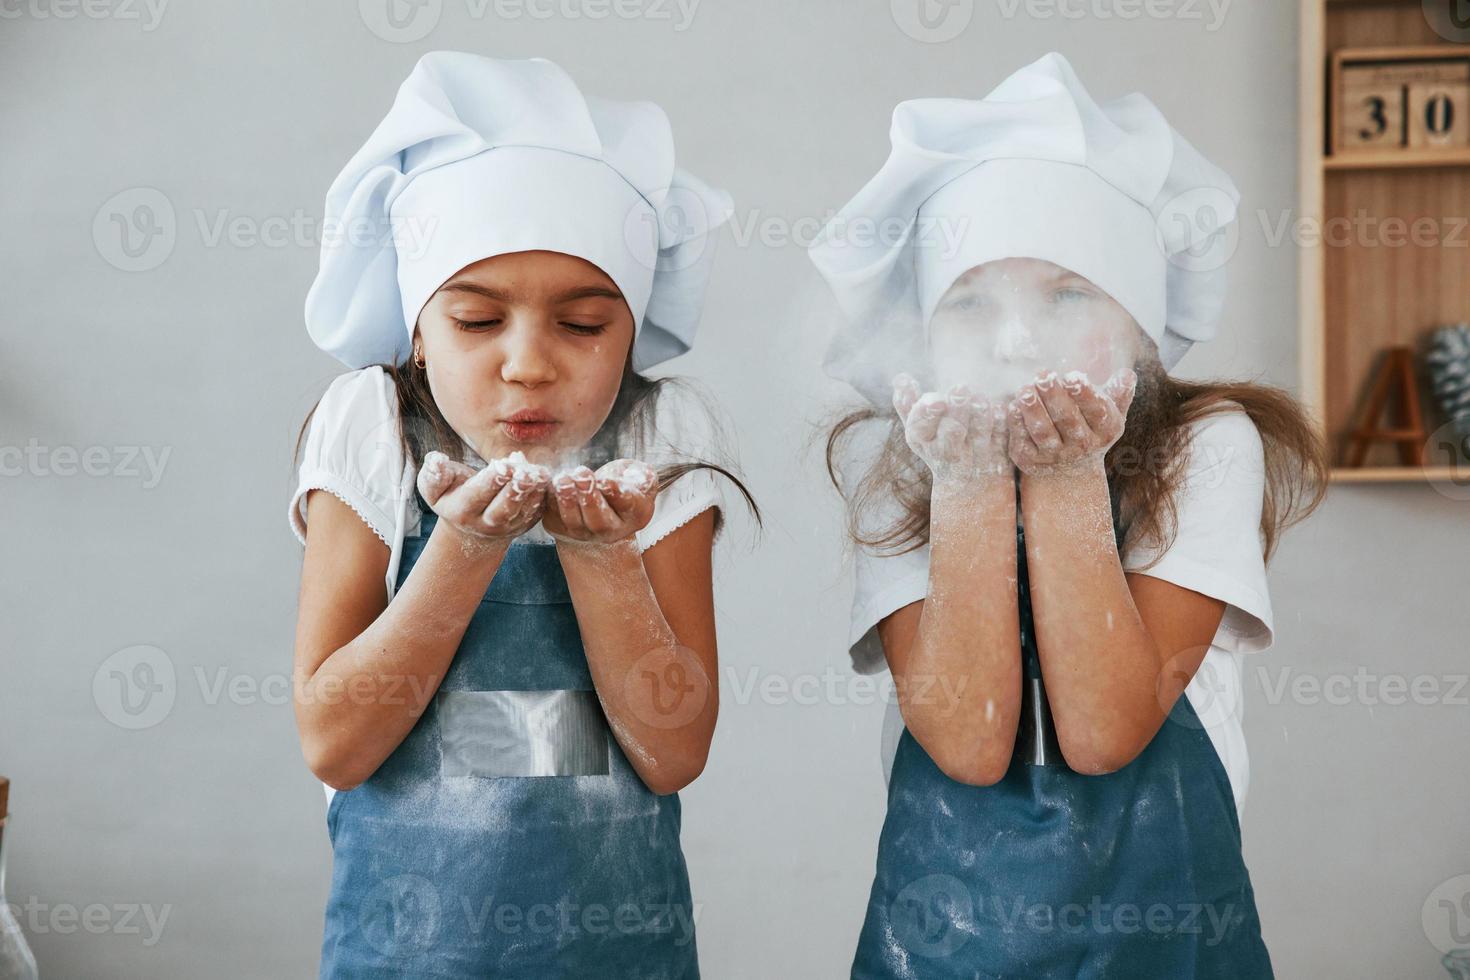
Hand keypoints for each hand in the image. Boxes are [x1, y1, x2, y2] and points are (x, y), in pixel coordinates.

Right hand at [416, 450, 551, 542]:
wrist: (470, 524)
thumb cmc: (452, 495)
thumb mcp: (434, 488)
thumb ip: (433, 475)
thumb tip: (436, 459)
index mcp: (462, 511)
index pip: (477, 495)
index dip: (490, 480)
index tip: (503, 464)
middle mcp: (485, 523)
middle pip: (502, 509)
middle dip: (515, 490)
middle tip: (528, 472)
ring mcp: (507, 527)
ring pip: (522, 512)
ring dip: (533, 493)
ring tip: (541, 473)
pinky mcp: (524, 525)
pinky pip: (536, 513)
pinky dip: (542, 497)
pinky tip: (547, 479)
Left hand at [541, 458, 658, 545]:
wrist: (602, 502)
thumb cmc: (624, 484)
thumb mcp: (640, 476)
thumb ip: (641, 474)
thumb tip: (633, 476)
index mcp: (635, 514)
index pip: (627, 506)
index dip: (616, 494)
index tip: (606, 481)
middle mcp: (611, 530)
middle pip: (599, 521)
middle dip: (588, 498)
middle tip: (582, 475)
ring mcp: (585, 533)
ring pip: (574, 523)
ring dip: (567, 500)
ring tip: (564, 478)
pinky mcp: (561, 529)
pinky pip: (554, 517)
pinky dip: (550, 501)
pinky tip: (550, 484)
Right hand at [893, 373, 1010, 481]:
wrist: (968, 489)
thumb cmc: (939, 446)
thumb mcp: (918, 430)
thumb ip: (907, 404)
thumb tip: (900, 377)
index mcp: (923, 441)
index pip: (920, 427)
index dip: (928, 414)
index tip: (938, 400)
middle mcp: (946, 452)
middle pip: (951, 431)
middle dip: (957, 409)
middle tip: (961, 388)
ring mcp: (974, 457)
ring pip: (978, 434)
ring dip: (980, 414)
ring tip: (980, 397)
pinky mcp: (998, 458)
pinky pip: (1001, 439)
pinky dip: (1001, 423)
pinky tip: (1001, 408)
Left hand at [1005, 369, 1135, 476]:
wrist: (1071, 469)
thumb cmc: (1091, 426)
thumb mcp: (1111, 411)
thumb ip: (1120, 391)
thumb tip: (1127, 374)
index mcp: (1104, 429)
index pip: (1096, 411)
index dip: (1084, 394)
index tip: (1072, 376)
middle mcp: (1082, 446)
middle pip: (1067, 419)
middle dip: (1053, 396)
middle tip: (1042, 376)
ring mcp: (1056, 456)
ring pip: (1043, 432)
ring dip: (1033, 410)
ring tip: (1025, 389)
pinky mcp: (1032, 461)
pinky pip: (1023, 441)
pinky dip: (1017, 424)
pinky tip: (1012, 406)